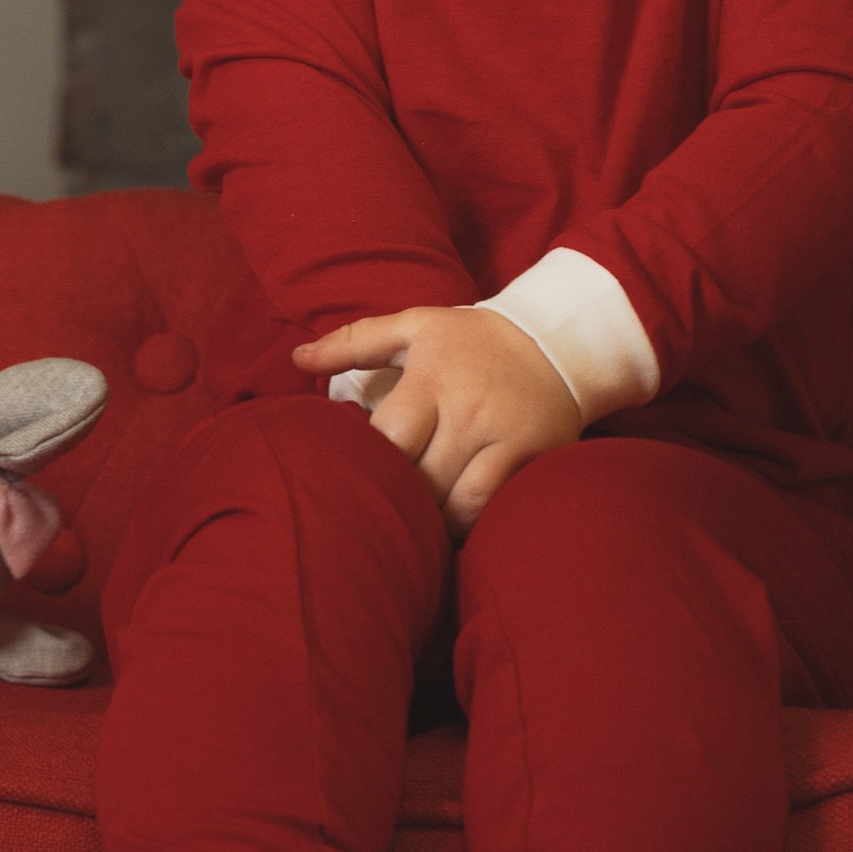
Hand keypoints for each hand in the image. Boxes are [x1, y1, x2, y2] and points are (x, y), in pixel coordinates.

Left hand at [292, 303, 581, 534]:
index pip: (388, 438)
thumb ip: (353, 342)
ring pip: (454, 503)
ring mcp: (502, 436)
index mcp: (431, 377)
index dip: (365, 465)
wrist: (555, 341)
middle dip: (394, 498)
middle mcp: (467, 409)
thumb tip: (297, 357)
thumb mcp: (414, 326)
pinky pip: (490, 506)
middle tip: (378, 507)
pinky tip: (448, 526)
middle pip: (418, 478)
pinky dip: (464, 525)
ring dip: (428, 521)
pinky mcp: (530, 457)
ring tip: (412, 522)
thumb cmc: (470, 340)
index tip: (353, 475)